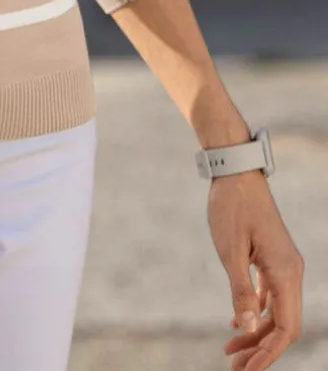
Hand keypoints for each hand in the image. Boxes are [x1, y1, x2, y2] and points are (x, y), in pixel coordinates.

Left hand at [207, 170, 304, 369]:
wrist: (235, 172)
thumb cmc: (231, 207)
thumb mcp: (230, 250)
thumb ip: (240, 290)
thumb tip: (249, 327)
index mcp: (286, 272)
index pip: (286, 327)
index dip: (269, 353)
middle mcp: (291, 271)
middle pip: (283, 324)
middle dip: (261, 349)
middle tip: (234, 368)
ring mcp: (283, 264)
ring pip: (276, 310)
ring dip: (256, 332)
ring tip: (231, 352)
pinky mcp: (272, 257)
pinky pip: (269, 294)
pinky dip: (255, 311)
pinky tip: (237, 324)